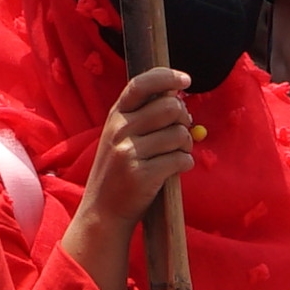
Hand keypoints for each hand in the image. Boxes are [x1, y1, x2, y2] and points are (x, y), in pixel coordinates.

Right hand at [85, 67, 198, 218]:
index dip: (167, 77)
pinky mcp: (142, 175)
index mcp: (116, 116)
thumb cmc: (119, 172)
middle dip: (184, 118)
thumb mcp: (120, 137)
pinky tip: (176, 169)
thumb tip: (177, 97)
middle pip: (170, 107)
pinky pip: (181, 160)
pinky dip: (186, 163)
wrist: (103, 212)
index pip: (141, 84)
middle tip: (182, 132)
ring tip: (178, 153)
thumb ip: (142, 116)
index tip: (185, 80)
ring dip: (187, 144)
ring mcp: (129, 153)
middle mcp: (120, 130)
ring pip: (179, 134)